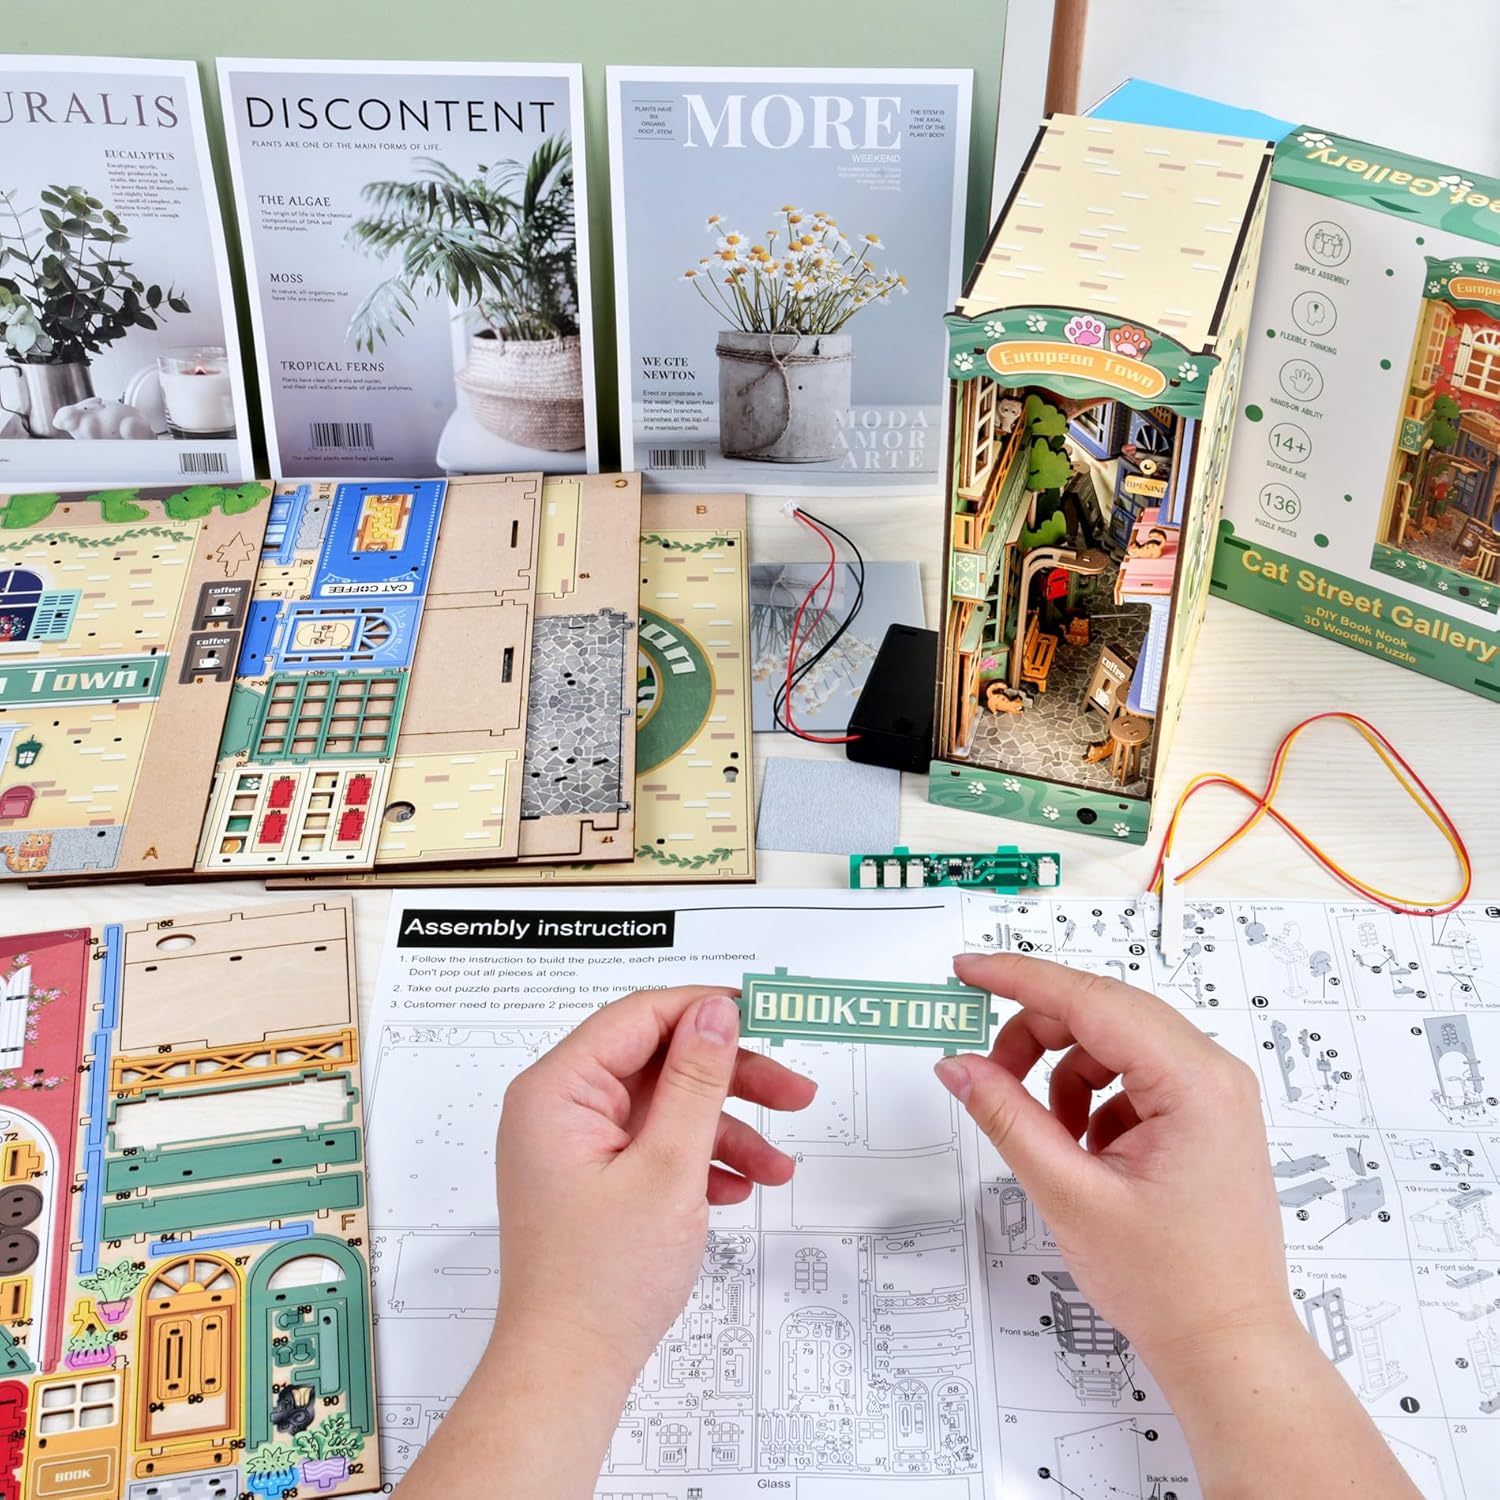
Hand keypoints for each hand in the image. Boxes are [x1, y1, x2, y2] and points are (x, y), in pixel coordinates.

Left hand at [494, 985, 816, 1387]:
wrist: (568, 1370)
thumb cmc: (599, 1282)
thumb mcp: (667, 1169)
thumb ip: (697, 1082)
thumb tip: (714, 1012)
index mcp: (557, 1090)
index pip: (640, 1017)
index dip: (706, 1013)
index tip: (763, 1018)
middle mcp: (559, 1108)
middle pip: (660, 1062)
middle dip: (730, 1080)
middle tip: (792, 1092)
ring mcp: (575, 1145)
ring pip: (666, 1107)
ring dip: (725, 1130)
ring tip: (776, 1166)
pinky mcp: (593, 1177)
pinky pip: (655, 1144)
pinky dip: (700, 1160)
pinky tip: (734, 1188)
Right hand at [935, 953, 1295, 1382]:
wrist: (1227, 1346)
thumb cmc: (1170, 1285)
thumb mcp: (1070, 1195)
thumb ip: (1008, 1117)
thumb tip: (960, 1065)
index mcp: (1195, 1083)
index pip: (1093, 1000)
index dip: (1021, 979)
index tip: (968, 971)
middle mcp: (1213, 1074)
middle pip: (1103, 1013)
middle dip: (1036, 1033)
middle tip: (985, 1068)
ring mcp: (1213, 1092)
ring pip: (1113, 1041)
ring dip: (1062, 1069)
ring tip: (1044, 1133)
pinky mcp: (1202, 1113)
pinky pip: (1129, 1073)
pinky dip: (1089, 1095)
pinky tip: (1079, 1147)